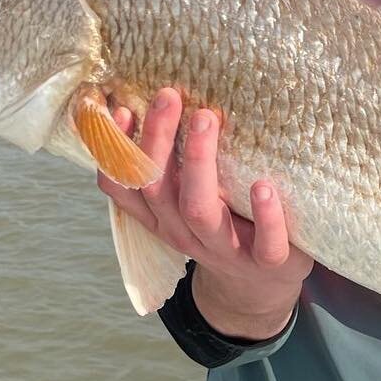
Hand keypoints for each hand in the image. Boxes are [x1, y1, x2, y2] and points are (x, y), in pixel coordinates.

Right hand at [96, 87, 312, 340]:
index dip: (114, 153)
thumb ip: (177, 163)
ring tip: (207, 119)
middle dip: (158, 140)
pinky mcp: (267, 262)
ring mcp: (224, 251)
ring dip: (199, 163)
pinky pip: (265, 244)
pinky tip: (264, 186)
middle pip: (157, 189)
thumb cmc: (226, 224)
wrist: (261, 286)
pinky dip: (265, 215)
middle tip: (169, 95)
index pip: (124, 186)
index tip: (122, 109)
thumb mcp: (190, 198)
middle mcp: (184, 234)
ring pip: (198, 210)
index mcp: (162, 217)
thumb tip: (162, 96)